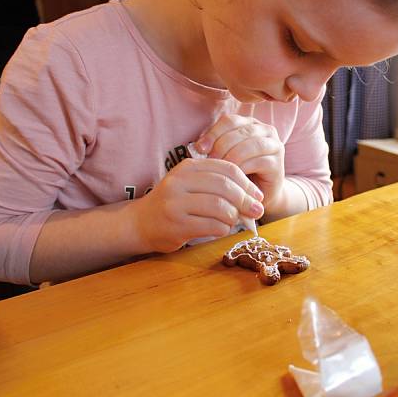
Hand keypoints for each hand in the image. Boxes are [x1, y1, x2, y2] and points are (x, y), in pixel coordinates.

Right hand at [132, 157, 263, 252]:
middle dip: (246, 200)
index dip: (247, 183)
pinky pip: (212, 225)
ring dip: (234, 216)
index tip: (257, 195)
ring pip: (220, 207)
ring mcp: (176, 203)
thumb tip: (254, 196)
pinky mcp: (176, 225)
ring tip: (234, 221)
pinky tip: (222, 229)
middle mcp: (179, 182)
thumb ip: (217, 183)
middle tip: (257, 211)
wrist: (140, 223)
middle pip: (225, 187)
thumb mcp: (191, 184)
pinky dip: (224, 228)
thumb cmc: (173, 203)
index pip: (226, 169)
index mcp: (187, 167)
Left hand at [196, 114, 285, 213]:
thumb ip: (214, 147)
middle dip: (221, 146)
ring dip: (231, 157)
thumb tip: (197, 147)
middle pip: (240, 131)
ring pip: (250, 145)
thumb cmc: (237, 174)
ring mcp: (274, 145)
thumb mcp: (224, 156)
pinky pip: (258, 161)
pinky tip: (232, 178)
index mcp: (249, 124)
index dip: (213, 133)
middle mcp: (265, 130)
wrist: (256, 197)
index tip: (199, 149)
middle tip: (209, 161)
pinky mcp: (277, 162)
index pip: (230, 121)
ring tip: (219, 170)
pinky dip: (243, 169)